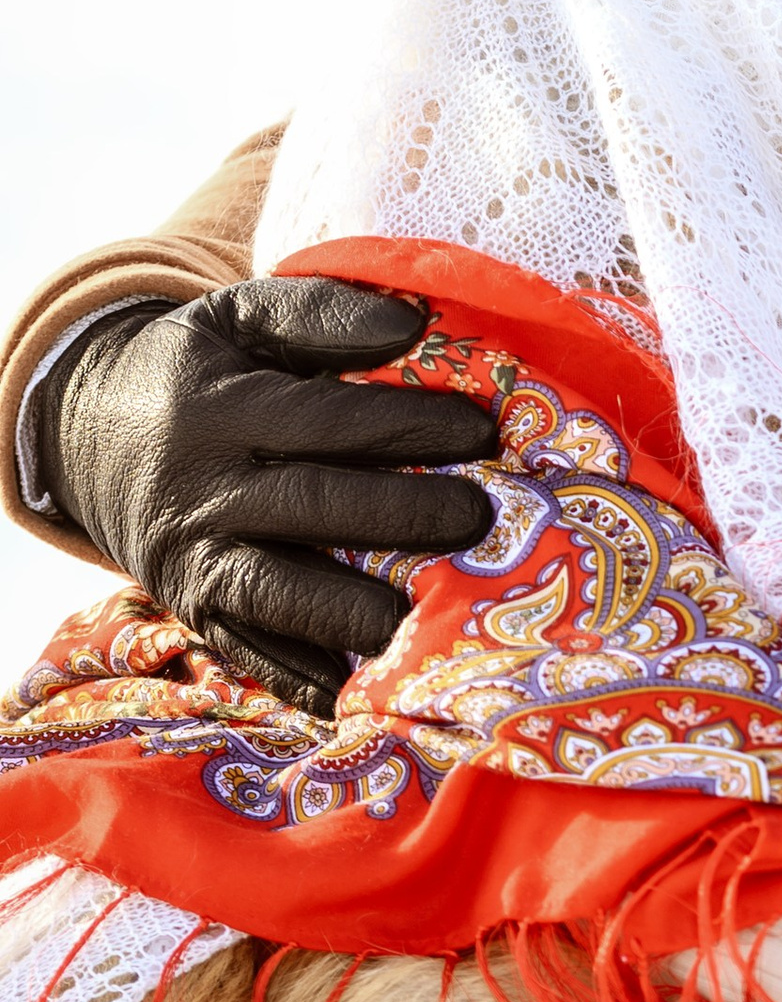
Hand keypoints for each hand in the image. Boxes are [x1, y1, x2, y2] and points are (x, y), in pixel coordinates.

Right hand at [30, 280, 503, 713]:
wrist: (81, 434)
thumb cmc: (193, 370)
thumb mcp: (234, 316)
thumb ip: (317, 311)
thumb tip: (413, 323)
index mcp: (216, 409)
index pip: (323, 420)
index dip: (403, 426)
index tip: (479, 429)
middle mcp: (202, 490)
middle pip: (311, 508)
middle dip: (402, 516)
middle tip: (479, 517)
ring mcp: (193, 560)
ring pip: (278, 595)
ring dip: (355, 613)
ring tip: (425, 618)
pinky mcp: (193, 612)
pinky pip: (250, 654)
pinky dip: (303, 680)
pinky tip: (361, 690)